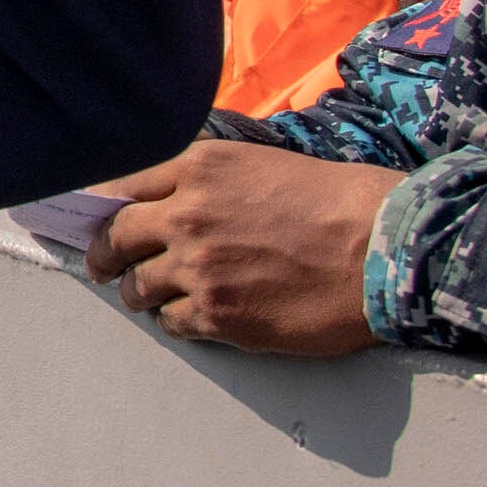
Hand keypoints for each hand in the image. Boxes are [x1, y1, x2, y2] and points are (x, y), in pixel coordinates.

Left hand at [87, 139, 399, 357]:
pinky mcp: (217, 315)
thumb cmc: (340, 201)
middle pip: (115, 238)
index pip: (123, 184)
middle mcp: (186, 216)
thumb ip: (209, 179)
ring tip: (150, 296)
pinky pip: (172, 323)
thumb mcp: (262, 163)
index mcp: (199, 168)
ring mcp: (197, 268)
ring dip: (141, 292)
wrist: (384, 249)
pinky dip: (177, 321)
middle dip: (105, 254)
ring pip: (137, 288)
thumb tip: (171, 199)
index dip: (108, 205)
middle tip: (104, 264)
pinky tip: (194, 317)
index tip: (103, 218)